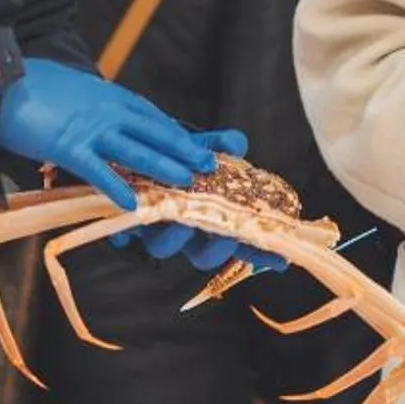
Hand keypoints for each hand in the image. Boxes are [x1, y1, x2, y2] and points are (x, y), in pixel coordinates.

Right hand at [0, 65, 213, 212]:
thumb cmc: (26, 80)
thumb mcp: (66, 82)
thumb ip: (83, 96)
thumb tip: (86, 101)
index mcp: (105, 92)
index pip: (147, 113)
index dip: (170, 130)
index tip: (188, 143)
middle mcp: (105, 108)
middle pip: (152, 131)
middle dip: (182, 148)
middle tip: (207, 164)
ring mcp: (89, 128)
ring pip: (136, 150)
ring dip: (163, 166)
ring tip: (185, 180)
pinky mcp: (68, 146)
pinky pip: (98, 171)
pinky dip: (116, 187)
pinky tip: (132, 203)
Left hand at [110, 129, 277, 273]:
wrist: (131, 148)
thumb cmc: (172, 154)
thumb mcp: (198, 146)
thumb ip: (218, 146)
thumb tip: (236, 143)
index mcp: (210, 217)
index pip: (240, 241)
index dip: (259, 252)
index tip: (279, 260)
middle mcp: (185, 230)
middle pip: (205, 256)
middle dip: (216, 250)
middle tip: (223, 235)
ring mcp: (155, 229)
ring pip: (166, 248)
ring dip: (175, 238)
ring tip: (178, 219)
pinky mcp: (125, 224)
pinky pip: (128, 234)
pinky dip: (130, 229)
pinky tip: (131, 222)